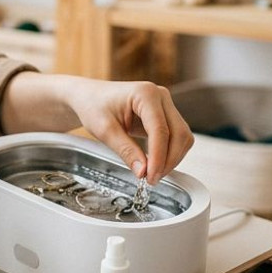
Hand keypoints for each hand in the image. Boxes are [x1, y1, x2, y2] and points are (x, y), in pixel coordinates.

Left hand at [65, 79, 193, 182]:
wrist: (89, 97)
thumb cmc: (93, 106)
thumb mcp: (104, 131)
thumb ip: (126, 150)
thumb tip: (143, 172)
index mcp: (145, 93)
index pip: (160, 130)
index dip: (158, 157)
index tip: (150, 176)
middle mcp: (160, 95)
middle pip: (179, 133)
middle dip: (169, 160)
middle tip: (152, 179)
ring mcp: (165, 104)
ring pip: (182, 136)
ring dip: (172, 158)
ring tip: (152, 173)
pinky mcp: (165, 115)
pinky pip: (176, 136)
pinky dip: (169, 153)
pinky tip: (155, 163)